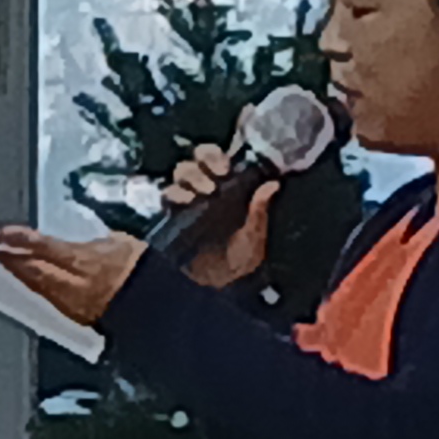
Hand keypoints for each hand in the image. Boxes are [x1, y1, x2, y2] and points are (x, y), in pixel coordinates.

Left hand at [0, 225, 146, 326]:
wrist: (156, 308)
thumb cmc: (141, 271)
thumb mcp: (120, 242)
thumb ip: (93, 238)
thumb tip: (77, 232)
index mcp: (88, 261)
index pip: (45, 249)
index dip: (19, 240)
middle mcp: (75, 284)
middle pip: (32, 269)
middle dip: (6, 256)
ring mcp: (71, 302)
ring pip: (34, 284)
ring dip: (13, 270)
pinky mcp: (73, 314)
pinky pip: (44, 296)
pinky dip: (29, 282)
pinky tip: (20, 275)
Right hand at [158, 143, 279, 291]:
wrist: (222, 281)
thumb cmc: (243, 256)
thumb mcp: (255, 233)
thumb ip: (259, 210)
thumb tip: (272, 184)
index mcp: (227, 187)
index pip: (214, 158)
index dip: (214, 157)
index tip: (223, 170)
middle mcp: (205, 189)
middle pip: (192, 164)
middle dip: (199, 171)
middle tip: (210, 188)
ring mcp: (187, 202)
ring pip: (178, 176)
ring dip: (187, 182)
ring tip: (198, 198)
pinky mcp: (172, 216)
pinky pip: (166, 197)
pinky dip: (173, 196)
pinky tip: (184, 205)